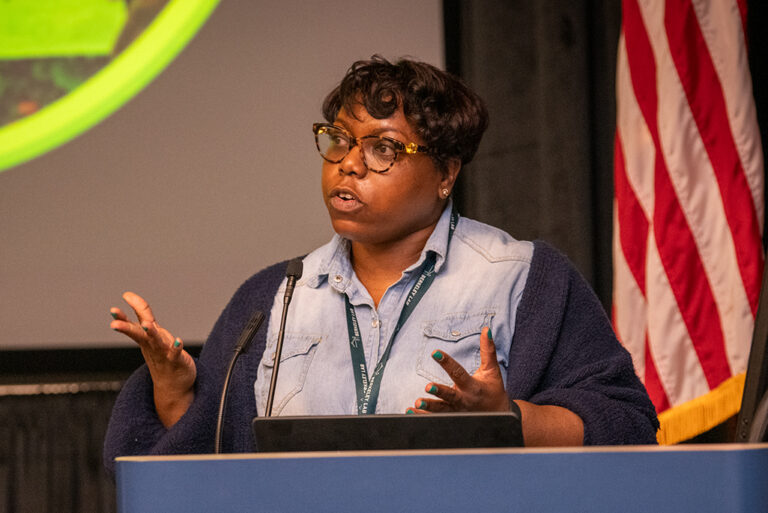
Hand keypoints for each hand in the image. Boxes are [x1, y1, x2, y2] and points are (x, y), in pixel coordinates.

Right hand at [110, 291, 195, 426]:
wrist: (173, 386)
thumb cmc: (162, 356)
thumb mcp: (150, 334)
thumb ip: (142, 315)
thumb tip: (129, 297)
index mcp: (146, 338)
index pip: (133, 324)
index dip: (123, 316)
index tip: (113, 310)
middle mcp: (152, 345)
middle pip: (138, 334)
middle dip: (126, 328)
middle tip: (114, 324)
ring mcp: (163, 353)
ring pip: (156, 342)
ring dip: (151, 333)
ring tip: (146, 325)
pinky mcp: (176, 361)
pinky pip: (175, 354)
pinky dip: (176, 347)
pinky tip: (178, 340)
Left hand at [409, 327, 510, 412]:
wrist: (500, 416)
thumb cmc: (494, 390)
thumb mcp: (492, 370)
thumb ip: (488, 350)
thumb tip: (486, 330)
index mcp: (472, 386)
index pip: (459, 373)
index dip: (447, 362)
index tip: (435, 352)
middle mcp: (464, 400)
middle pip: (450, 396)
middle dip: (439, 392)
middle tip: (427, 386)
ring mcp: (457, 412)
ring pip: (441, 411)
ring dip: (428, 408)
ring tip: (416, 403)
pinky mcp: (451, 420)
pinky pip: (435, 420)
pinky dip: (422, 417)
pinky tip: (409, 412)